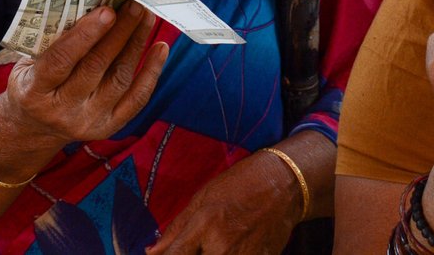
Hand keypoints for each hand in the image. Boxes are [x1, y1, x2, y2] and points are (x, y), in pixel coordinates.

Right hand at [1, 3, 166, 145]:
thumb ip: (50, 41)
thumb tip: (90, 4)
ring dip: (136, 44)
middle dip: (118, 33)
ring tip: (146, 16)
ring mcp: (87, 122)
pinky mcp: (108, 127)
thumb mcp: (27, 62)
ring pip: (119, 79)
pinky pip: (136, 100)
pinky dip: (151, 72)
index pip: (61, 60)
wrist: (34, 127)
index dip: (85, 35)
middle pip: (95, 68)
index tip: (107, 10)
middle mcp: (61, 110)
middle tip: (134, 4)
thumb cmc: (31, 81)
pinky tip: (160, 47)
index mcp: (34, 91)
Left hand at [146, 152, 299, 254]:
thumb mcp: (202, 198)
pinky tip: (232, 247)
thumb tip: (151, 252)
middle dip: (192, 254)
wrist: (282, 186)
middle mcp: (221, 247)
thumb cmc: (239, 186)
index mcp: (204, 225)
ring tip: (216, 244)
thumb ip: (176, 229)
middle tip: (197, 246)